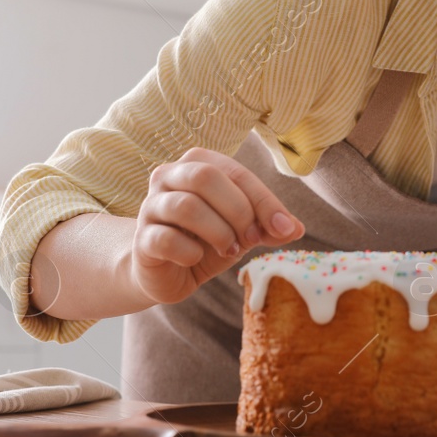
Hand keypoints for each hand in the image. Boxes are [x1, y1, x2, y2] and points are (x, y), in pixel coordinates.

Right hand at [130, 147, 305, 304]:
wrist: (164, 272)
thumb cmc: (205, 241)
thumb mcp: (241, 231)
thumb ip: (266, 226)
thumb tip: (295, 228)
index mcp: (198, 163)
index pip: (236, 172)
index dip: (264, 201)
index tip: (285, 228)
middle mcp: (168, 176)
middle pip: (205, 178)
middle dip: (238, 211)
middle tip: (250, 240)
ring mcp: (150, 206)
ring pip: (186, 206)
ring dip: (217, 232)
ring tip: (227, 250)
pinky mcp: (141, 238)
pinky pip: (166, 239)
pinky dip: (190, 253)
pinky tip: (195, 259)